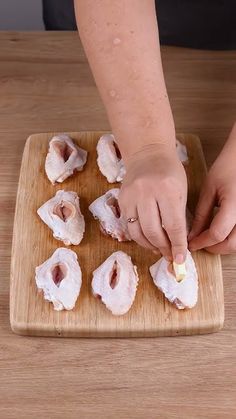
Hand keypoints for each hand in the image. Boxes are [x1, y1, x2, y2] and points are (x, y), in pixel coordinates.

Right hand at [118, 144, 187, 261]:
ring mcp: (131, 196)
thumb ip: (180, 218)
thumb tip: (179, 246)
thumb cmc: (170, 173)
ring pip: (138, 232)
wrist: (148, 154)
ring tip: (159, 250)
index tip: (180, 259)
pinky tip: (148, 240)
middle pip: (153, 231)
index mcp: (167, 189)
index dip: (177, 245)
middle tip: (170, 255)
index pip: (173, 225)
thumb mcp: (181, 191)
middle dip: (163, 248)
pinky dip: (139, 237)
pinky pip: (128, 226)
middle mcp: (146, 192)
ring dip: (150, 246)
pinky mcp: (121, 200)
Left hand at [189, 123, 235, 253]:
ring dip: (224, 245)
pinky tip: (221, 232)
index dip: (202, 242)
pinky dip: (231, 238)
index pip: (217, 233)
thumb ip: (201, 214)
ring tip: (209, 238)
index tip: (191, 244)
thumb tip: (192, 235)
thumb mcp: (209, 189)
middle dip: (213, 248)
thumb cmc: (228, 167)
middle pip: (231, 244)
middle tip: (199, 243)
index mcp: (235, 204)